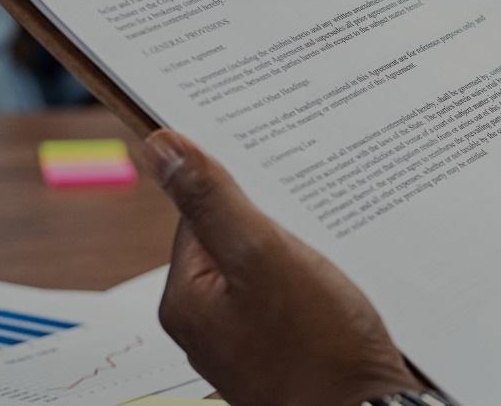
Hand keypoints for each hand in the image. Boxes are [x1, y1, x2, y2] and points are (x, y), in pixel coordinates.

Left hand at [143, 131, 423, 404]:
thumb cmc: (319, 351)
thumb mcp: (264, 257)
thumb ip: (212, 200)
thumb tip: (160, 146)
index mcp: (187, 300)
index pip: (198, 216)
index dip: (240, 193)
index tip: (277, 185)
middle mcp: (209, 325)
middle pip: (234, 242)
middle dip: (276, 226)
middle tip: (313, 224)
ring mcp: (246, 343)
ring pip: (267, 272)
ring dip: (301, 256)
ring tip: (332, 259)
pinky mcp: (284, 353)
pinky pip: (291, 302)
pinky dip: (316, 288)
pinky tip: (340, 291)